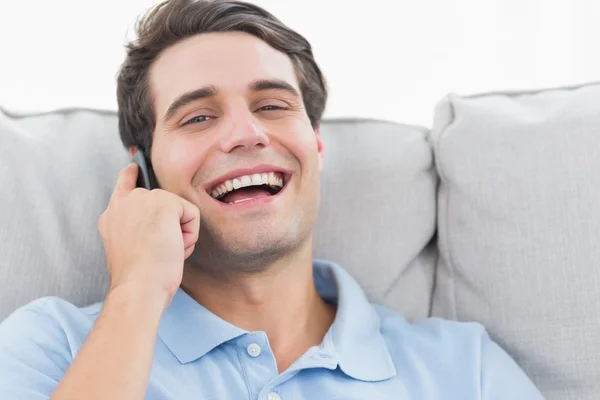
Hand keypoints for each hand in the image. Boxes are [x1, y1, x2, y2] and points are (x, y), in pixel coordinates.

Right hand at [98, 163, 199, 303]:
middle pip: (164, 202)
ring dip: (179, 234)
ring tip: (163, 251)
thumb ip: (138, 229)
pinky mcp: (163, 201)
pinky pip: (192, 215)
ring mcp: (142, 199)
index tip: (133, 166)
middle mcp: (124, 203)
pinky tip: (172, 246)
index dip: (130, 175)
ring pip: (179, 212)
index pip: (123, 186)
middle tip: (157, 252)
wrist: (138, 287)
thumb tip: (163, 224)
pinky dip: (190, 235)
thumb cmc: (138, 280)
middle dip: (170, 227)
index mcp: (112, 216)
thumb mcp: (131, 250)